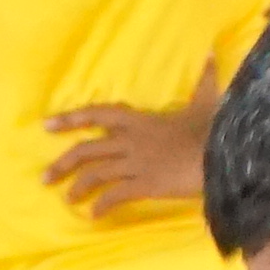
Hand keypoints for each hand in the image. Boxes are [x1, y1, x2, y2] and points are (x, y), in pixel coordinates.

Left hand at [43, 81, 220, 220]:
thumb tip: (212, 53)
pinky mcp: (145, 185)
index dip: (71, 119)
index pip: (98, 114)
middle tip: (45, 177)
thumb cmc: (213, 129)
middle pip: (86, 150)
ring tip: (68, 199)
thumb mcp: (207, 101)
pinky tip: (95, 216)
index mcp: (139, 119)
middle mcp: (131, 141)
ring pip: (96, 175)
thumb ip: (205, 79)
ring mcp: (136, 164)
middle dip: (62, 164)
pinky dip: (103, 207)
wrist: (223, 155)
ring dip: (78, 188)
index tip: (47, 125)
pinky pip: (116, 196)